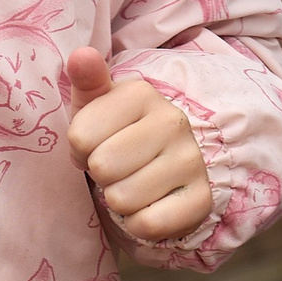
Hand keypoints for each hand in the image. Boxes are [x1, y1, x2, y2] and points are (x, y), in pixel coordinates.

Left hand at [64, 46, 213, 241]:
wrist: (163, 164)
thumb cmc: (116, 132)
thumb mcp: (95, 104)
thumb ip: (86, 80)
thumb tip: (81, 55)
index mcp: (142, 93)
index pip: (80, 137)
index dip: (79, 149)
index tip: (98, 143)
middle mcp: (173, 122)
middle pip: (102, 168)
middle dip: (99, 174)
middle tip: (115, 166)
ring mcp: (192, 161)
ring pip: (122, 199)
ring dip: (118, 199)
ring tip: (131, 182)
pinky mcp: (202, 199)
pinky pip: (147, 225)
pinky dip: (138, 223)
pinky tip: (148, 205)